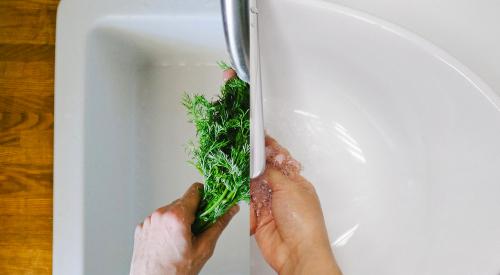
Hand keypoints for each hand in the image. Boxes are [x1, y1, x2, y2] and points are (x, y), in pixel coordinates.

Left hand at [130, 183, 238, 274]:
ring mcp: (149, 220)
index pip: (195, 190)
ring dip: (178, 220)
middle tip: (197, 231)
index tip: (210, 204)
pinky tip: (169, 242)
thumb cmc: (174, 272)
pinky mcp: (141, 227)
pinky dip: (165, 227)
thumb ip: (218, 224)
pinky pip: (158, 220)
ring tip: (180, 240)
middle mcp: (160, 214)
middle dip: (192, 213)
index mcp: (177, 216)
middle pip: (183, 202)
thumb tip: (230, 210)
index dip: (206, 196)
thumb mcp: (204, 248)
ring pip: (170, 211)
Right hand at [250, 137, 341, 274]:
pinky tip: (239, 188)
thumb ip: (272, 173)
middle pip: (265, 172)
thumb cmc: (304, 223)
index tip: (259, 137)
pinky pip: (248, 203)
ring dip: (247, 180)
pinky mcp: (259, 218)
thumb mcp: (289, 188)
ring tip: (239, 167)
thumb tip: (262, 161)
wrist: (297, 252)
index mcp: (297, 184)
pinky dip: (243, 197)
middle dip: (255, 163)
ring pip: (254, 187)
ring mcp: (271, 206)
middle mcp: (284, 193)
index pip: (281, 161)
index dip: (270, 149)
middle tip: (244, 151)